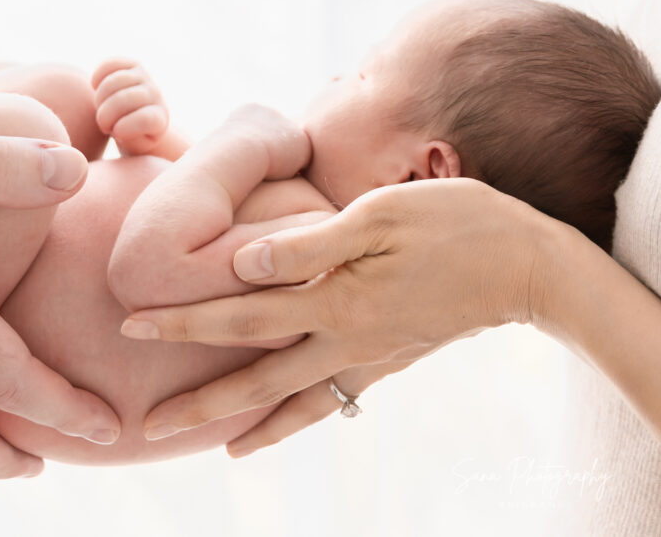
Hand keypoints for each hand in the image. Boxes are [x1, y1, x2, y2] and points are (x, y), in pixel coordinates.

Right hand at [91, 58, 168, 154]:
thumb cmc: (133, 137)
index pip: (144, 119)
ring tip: (101, 108)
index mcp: (160, 118)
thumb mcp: (133, 146)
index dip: (123, 128)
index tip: (117, 134)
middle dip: (105, 115)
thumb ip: (131, 139)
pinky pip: (110, 63)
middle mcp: (155, 94)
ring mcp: (144, 77)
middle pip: (124, 99)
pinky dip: (98, 75)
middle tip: (104, 125)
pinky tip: (95, 87)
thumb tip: (120, 126)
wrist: (137, 119)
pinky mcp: (132, 65)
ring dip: (99, 98)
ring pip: (114, 81)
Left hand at [120, 178, 557, 452]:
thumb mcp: (381, 215)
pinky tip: (271, 432)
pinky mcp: (385, 361)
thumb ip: (311, 242)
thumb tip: (245, 262)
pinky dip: (294, 422)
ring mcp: (366, 357)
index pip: (239, 314)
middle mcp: (343, 340)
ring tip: (204, 445)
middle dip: (197, 401)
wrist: (527, 266)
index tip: (133, 327)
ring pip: (291, 403)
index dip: (183, 322)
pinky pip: (329, 401)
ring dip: (241, 424)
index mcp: (334, 300)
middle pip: (255, 380)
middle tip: (146, 425)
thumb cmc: (454, 223)